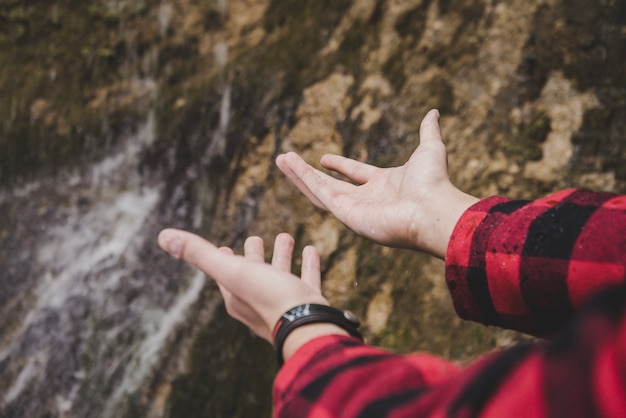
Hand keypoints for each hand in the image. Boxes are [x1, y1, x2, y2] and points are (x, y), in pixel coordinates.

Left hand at [157, 230, 348, 358]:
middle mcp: (259, 302)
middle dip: (254, 256)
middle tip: (255, 239)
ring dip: (281, 256)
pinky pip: (306, 279)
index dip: (222, 260)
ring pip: (281, 275)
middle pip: (253, 274)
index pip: (225, 276)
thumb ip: (199, 254)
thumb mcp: (230, 270)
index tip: (223, 249)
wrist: (307, 322)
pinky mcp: (307, 302)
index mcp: (237, 297)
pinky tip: (310, 250)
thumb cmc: (267, 297)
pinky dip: (307, 264)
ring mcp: (284, 303)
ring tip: (285, 238)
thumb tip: (162, 236)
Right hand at [276, 109, 477, 258]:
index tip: (323, 157)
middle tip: (288, 159)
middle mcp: (367, 199)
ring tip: (281, 160)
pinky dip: (304, 180)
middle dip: (308, 173)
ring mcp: (355, 209)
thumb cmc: (434, 184)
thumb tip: (434, 113)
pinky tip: (291, 165)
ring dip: (299, 176)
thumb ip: (428, 132)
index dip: (339, 165)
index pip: (355, 174)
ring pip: (319, 191)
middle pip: (330, 185)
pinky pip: (321, 195)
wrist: (434, 209)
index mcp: (384, 185)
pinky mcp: (346, 215)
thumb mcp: (430, 149)